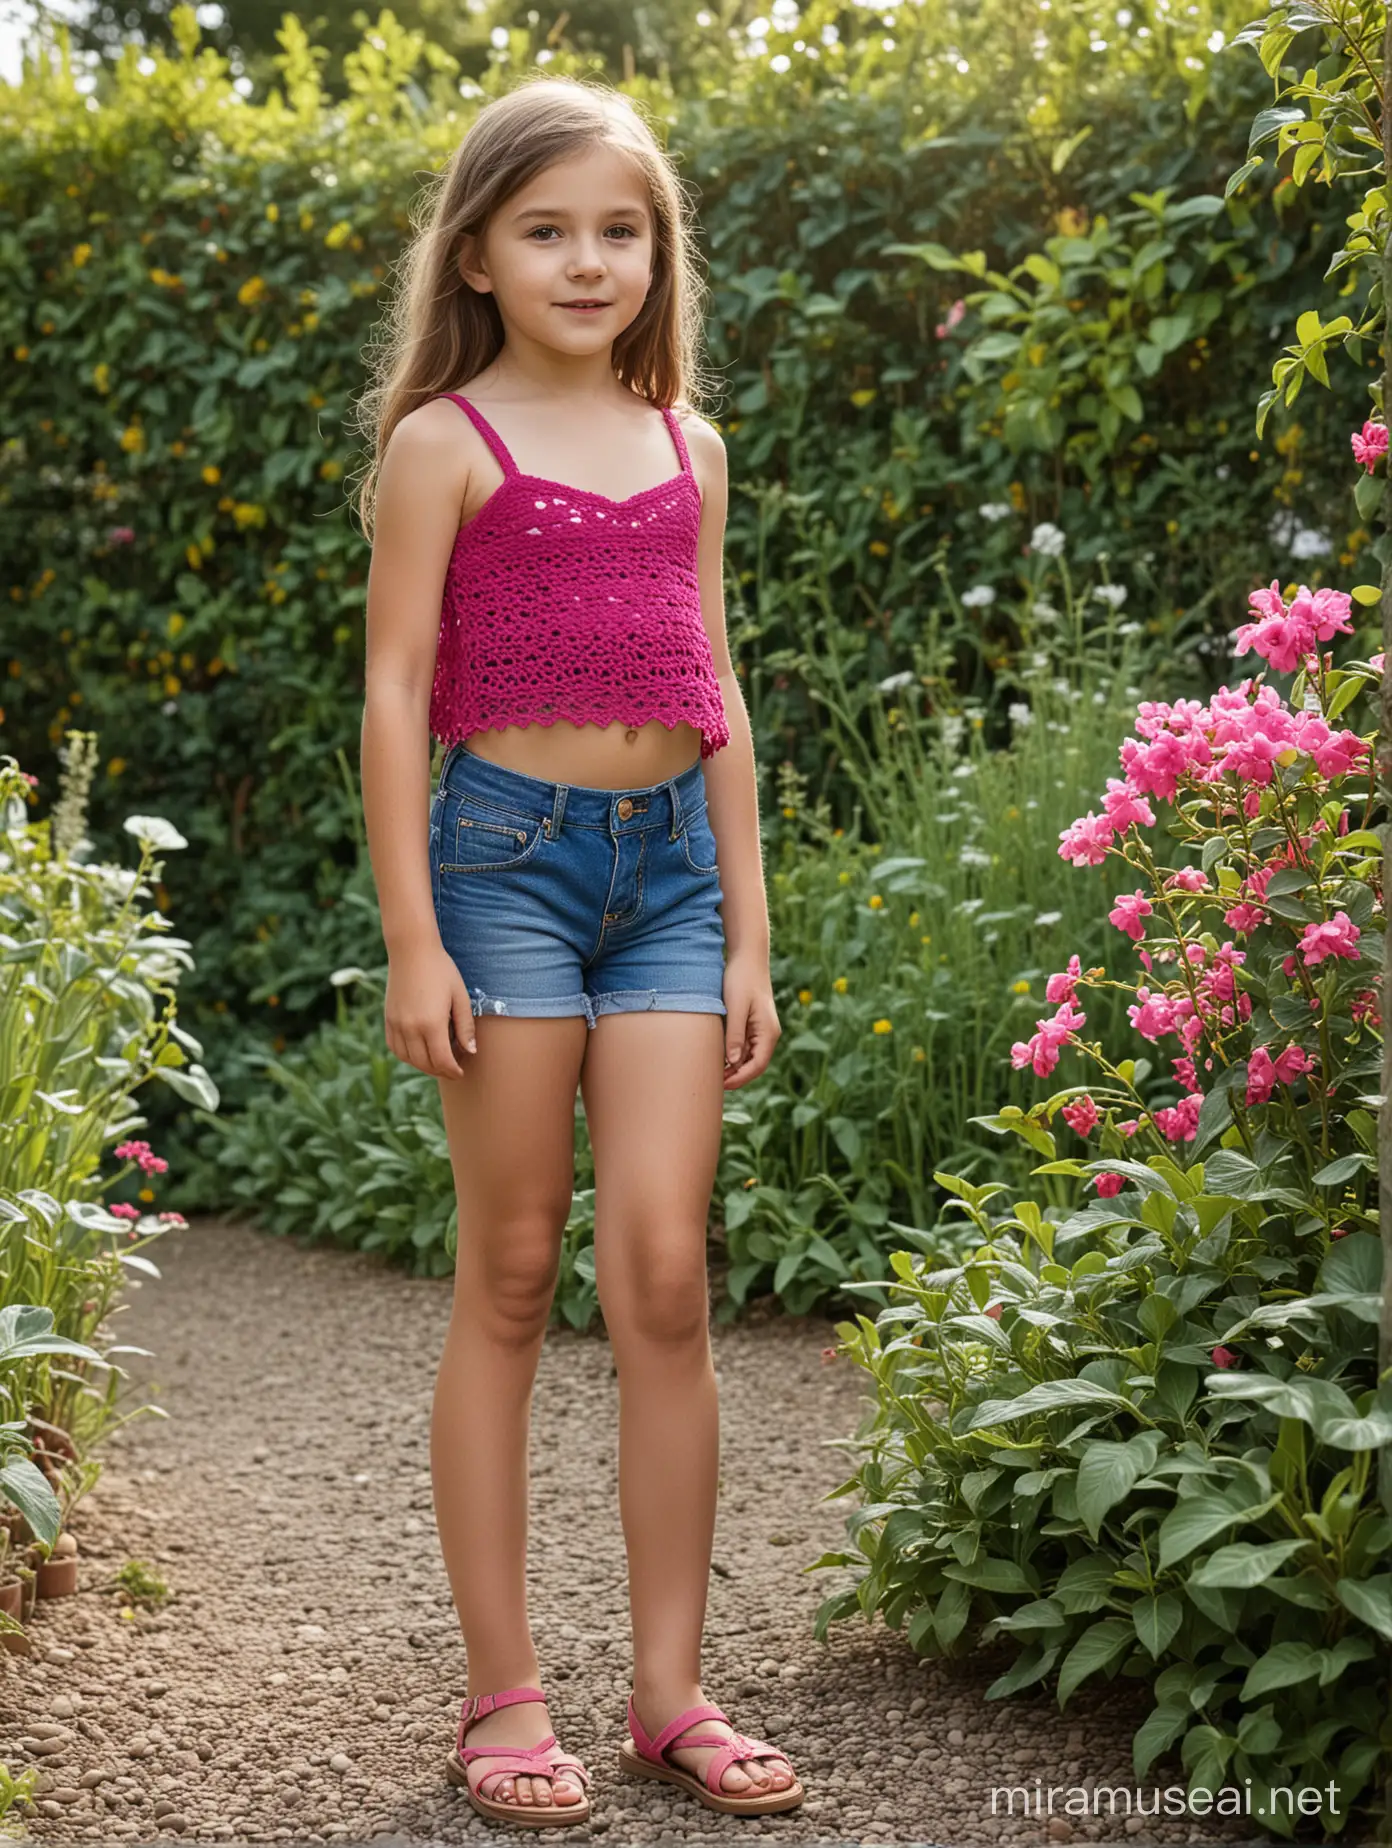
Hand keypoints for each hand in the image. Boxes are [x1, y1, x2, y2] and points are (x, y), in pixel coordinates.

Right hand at [384, 940, 476, 1077]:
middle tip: (453, 1069)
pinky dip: (407, 1055)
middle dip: (441, 1071)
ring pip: (408, 1058)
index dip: (453, 1071)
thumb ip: (465, 1026)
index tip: (461, 1072)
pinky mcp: (388, 1019)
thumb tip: (470, 1051)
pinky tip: (418, 1052)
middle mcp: (411, 1028)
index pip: (442, 1060)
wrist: (412, 951)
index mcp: (431, 1023)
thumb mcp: (460, 996)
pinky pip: (395, 1047)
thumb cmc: (441, 970)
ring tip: (438, 1062)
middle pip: (425, 1063)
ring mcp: (396, 1024)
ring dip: (424, 1065)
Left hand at [722, 956, 780, 1089]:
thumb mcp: (735, 1008)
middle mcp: (768, 1034)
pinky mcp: (753, 1024)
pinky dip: (733, 1055)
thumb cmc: (741, 979)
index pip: (757, 1066)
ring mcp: (761, 1030)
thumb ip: (735, 1035)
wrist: (748, 958)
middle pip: (754, 1065)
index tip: (721, 1084)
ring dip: (733, 1067)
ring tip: (713, 1072)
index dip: (740, 1078)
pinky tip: (717, 1056)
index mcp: (768, 1032)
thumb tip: (733, 1062)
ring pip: (748, 1057)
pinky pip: (745, 1046)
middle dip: (735, 1076)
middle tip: (713, 1082)